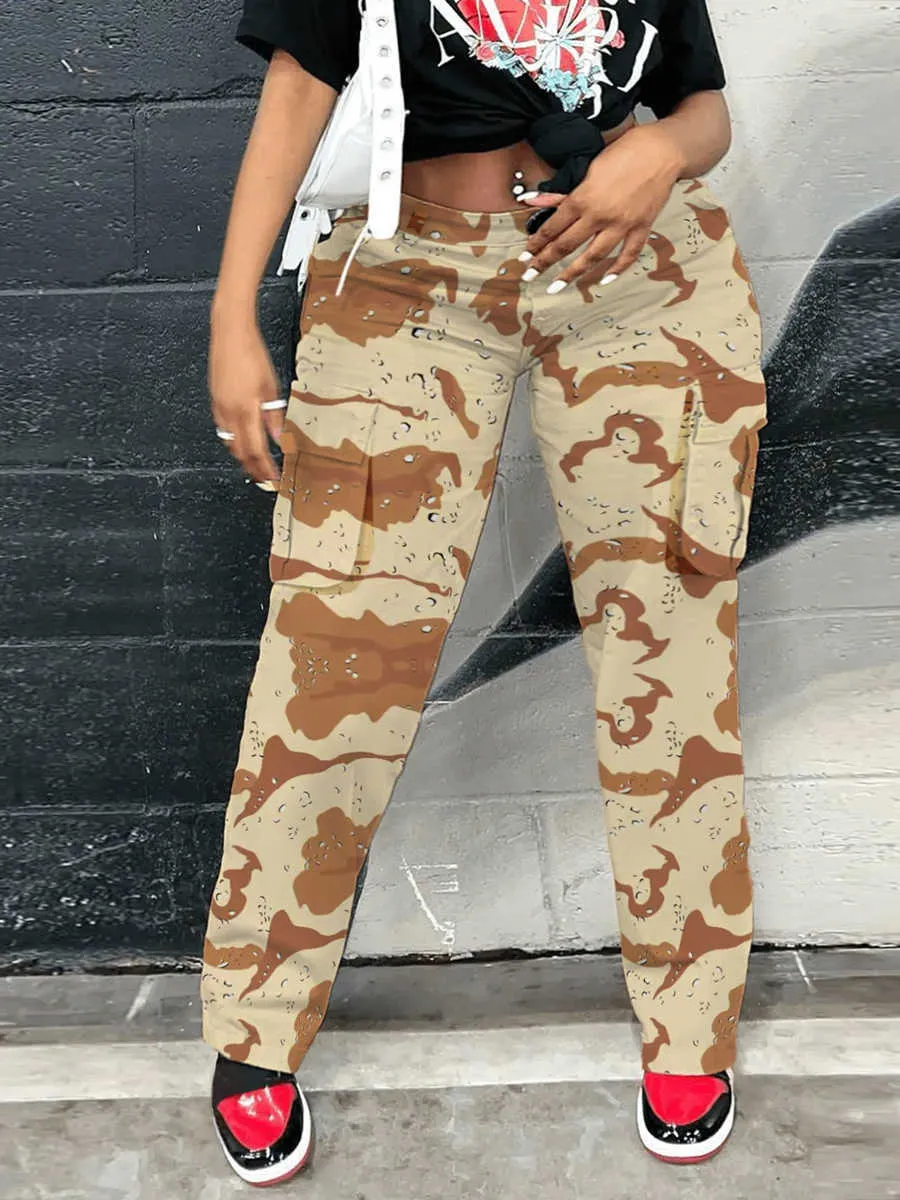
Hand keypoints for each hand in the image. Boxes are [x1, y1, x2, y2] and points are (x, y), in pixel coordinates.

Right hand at [208, 309, 283, 485]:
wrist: (229, 333)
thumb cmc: (252, 354)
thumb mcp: (271, 386)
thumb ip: (273, 415)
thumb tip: (278, 437)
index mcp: (246, 410)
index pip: (257, 450)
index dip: (265, 468)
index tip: (274, 478)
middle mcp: (229, 413)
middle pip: (240, 452)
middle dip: (253, 469)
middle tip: (265, 479)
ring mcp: (219, 408)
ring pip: (229, 443)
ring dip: (242, 458)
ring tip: (254, 467)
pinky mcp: (214, 401)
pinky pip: (223, 430)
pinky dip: (233, 442)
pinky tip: (241, 443)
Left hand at [519, 122, 685, 289]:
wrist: (662, 150)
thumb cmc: (625, 151)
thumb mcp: (587, 167)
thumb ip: (561, 192)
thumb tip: (532, 200)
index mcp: (584, 198)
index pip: (553, 226)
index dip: (537, 242)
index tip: (526, 254)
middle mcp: (600, 215)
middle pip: (567, 245)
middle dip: (545, 262)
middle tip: (529, 275)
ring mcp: (622, 224)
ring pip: (594, 256)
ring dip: (573, 273)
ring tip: (557, 286)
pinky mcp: (641, 227)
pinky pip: (628, 254)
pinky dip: (617, 269)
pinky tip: (605, 280)